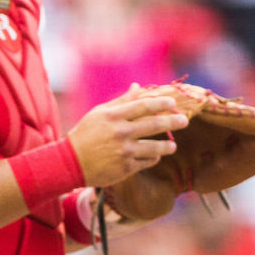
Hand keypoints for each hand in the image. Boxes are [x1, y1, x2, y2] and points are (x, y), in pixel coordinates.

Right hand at [66, 83, 185, 187]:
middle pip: (154, 124)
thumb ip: (121, 101)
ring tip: (173, 145)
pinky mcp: (126, 168)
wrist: (70, 162)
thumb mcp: (100, 113)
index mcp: (115, 116)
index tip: (173, 101)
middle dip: (173, 121)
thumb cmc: (86, 134)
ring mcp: (124, 151)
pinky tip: (155, 156)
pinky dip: (153, 158)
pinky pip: (147, 161)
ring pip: (155, 147)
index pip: (144, 105)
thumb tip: (138, 86)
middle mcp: (121, 132)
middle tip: (185, 120)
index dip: (161, 102)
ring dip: (167, 145)